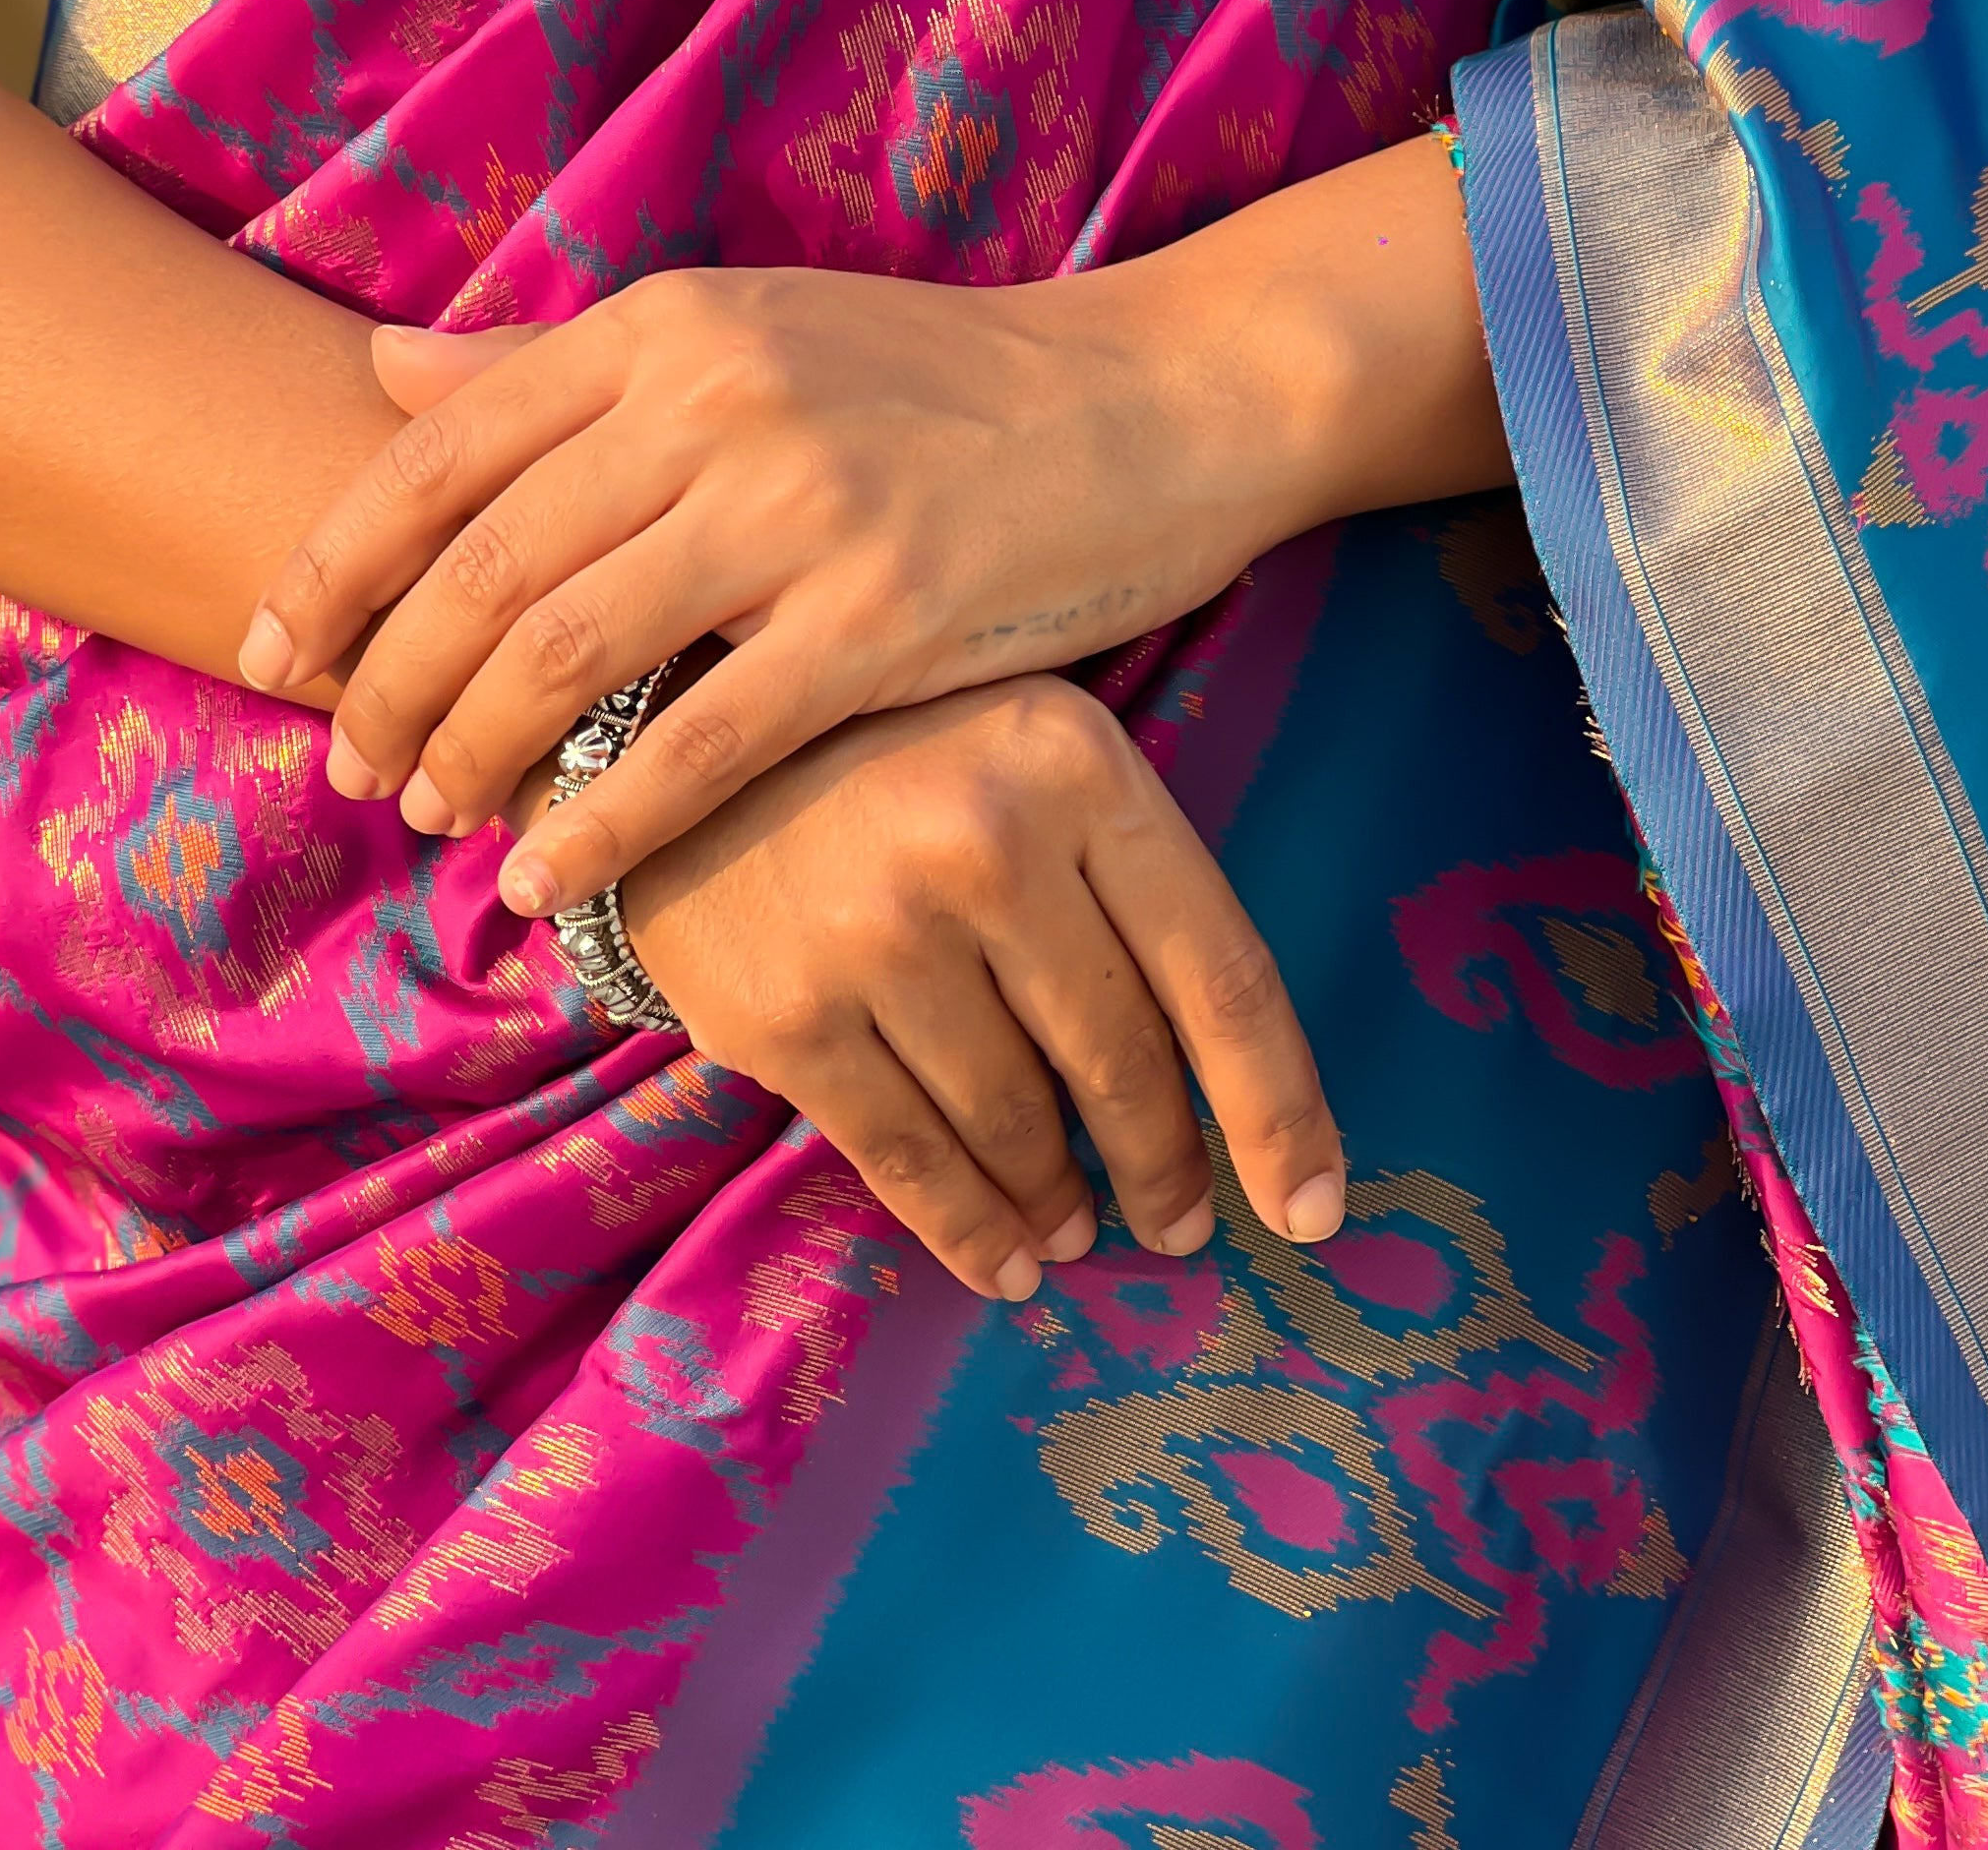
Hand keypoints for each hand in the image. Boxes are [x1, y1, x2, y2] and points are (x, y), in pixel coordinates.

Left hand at [238, 133, 1495, 914]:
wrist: (1154, 397)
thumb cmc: (937, 380)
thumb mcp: (749, 329)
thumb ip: (564, 359)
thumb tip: (384, 373)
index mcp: (669, 324)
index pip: (441, 447)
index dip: (337, 563)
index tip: (271, 649)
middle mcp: (714, 398)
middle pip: (483, 568)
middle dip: (385, 684)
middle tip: (346, 765)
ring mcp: (799, 508)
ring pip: (567, 659)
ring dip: (473, 759)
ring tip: (432, 822)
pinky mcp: (883, 617)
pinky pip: (699, 745)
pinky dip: (603, 825)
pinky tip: (553, 884)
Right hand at [616, 672, 1346, 1296]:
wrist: (675, 728)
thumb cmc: (898, 746)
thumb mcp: (1033, 748)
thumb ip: (1126, 878)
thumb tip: (1234, 1083)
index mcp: (1077, 765)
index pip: (1219, 973)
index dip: (1276, 1111)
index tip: (1313, 1211)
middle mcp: (986, 842)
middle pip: (1121, 1060)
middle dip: (1164, 1166)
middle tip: (1179, 1225)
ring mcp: (877, 931)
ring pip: (1018, 1122)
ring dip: (1062, 1200)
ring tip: (1078, 1228)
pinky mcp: (787, 1012)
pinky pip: (910, 1160)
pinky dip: (971, 1229)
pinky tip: (1006, 1260)